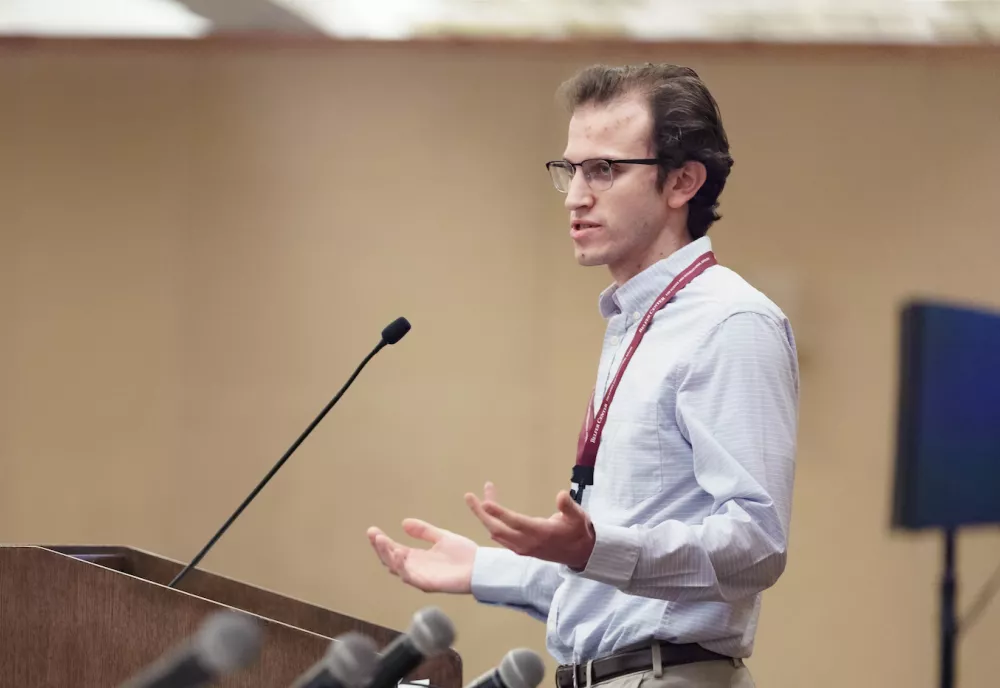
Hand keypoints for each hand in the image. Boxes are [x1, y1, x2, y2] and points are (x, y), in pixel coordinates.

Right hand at [367, 519, 477, 593]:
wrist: (481, 566)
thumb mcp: (441, 537)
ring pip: (396, 568)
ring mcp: (420, 577)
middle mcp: (415, 568)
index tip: (373, 530)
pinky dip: (401, 566)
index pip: (394, 550)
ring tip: (380, 540)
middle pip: (390, 560)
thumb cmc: (464, 554)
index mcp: (418, 558)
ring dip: (386, 554)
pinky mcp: (427, 583)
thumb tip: (403, 523)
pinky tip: (398, 552)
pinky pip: (409, 577)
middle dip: (379, 547)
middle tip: (373, 534)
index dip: (382, 541)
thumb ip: (424, 531)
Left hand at [465, 485, 595, 570]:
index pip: (515, 522)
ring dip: (484, 517)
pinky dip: (491, 524)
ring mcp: (522, 548)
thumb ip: (568, 507)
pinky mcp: (521, 549)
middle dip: (481, 513)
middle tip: (468, 496)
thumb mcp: (578, 517)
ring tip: (475, 498)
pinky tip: (487, 514)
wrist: (580, 554)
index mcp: (540, 532)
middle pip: (497, 528)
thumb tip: (561, 495)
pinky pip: (500, 538)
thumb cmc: (578, 531)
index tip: (485, 502)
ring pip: (496, 533)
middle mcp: (527, 542)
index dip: (499, 512)